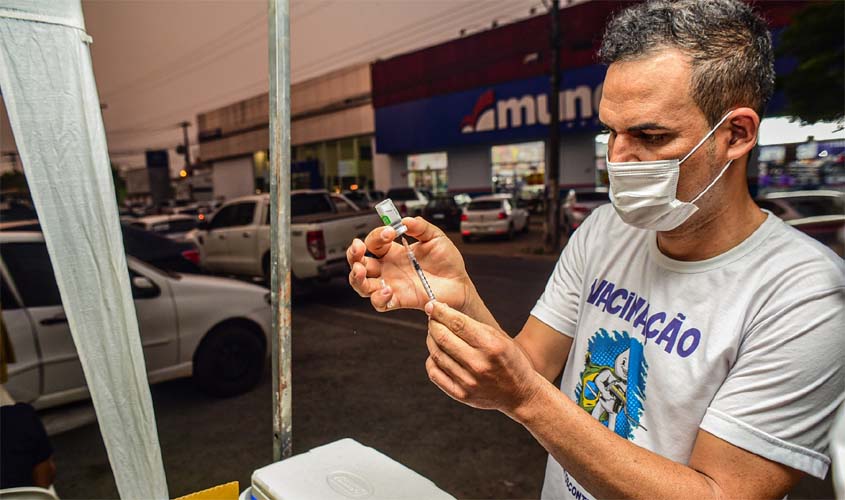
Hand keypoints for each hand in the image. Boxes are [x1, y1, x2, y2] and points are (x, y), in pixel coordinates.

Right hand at [347, 217, 471, 312]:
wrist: (459, 282)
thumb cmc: (447, 261)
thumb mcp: (435, 237)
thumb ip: (420, 227)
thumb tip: (406, 220)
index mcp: (394, 251)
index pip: (373, 242)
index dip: (377, 235)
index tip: (390, 232)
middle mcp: (388, 268)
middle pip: (359, 262)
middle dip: (353, 254)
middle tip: (358, 248)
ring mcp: (391, 284)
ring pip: (361, 285)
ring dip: (356, 277)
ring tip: (361, 270)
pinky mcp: (398, 300)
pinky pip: (379, 303)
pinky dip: (379, 298)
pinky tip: (388, 290)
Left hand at [424, 301, 541, 415]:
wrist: (520, 394)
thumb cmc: (509, 361)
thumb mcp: (500, 338)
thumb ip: (474, 326)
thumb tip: (444, 312)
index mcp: (491, 346)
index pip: (458, 323)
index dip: (440, 311)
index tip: (432, 305)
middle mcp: (478, 364)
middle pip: (443, 338)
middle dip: (433, 324)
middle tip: (432, 318)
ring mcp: (468, 382)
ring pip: (436, 354)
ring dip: (431, 340)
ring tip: (435, 334)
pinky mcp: (460, 394)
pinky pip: (434, 373)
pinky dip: (432, 360)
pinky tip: (438, 354)